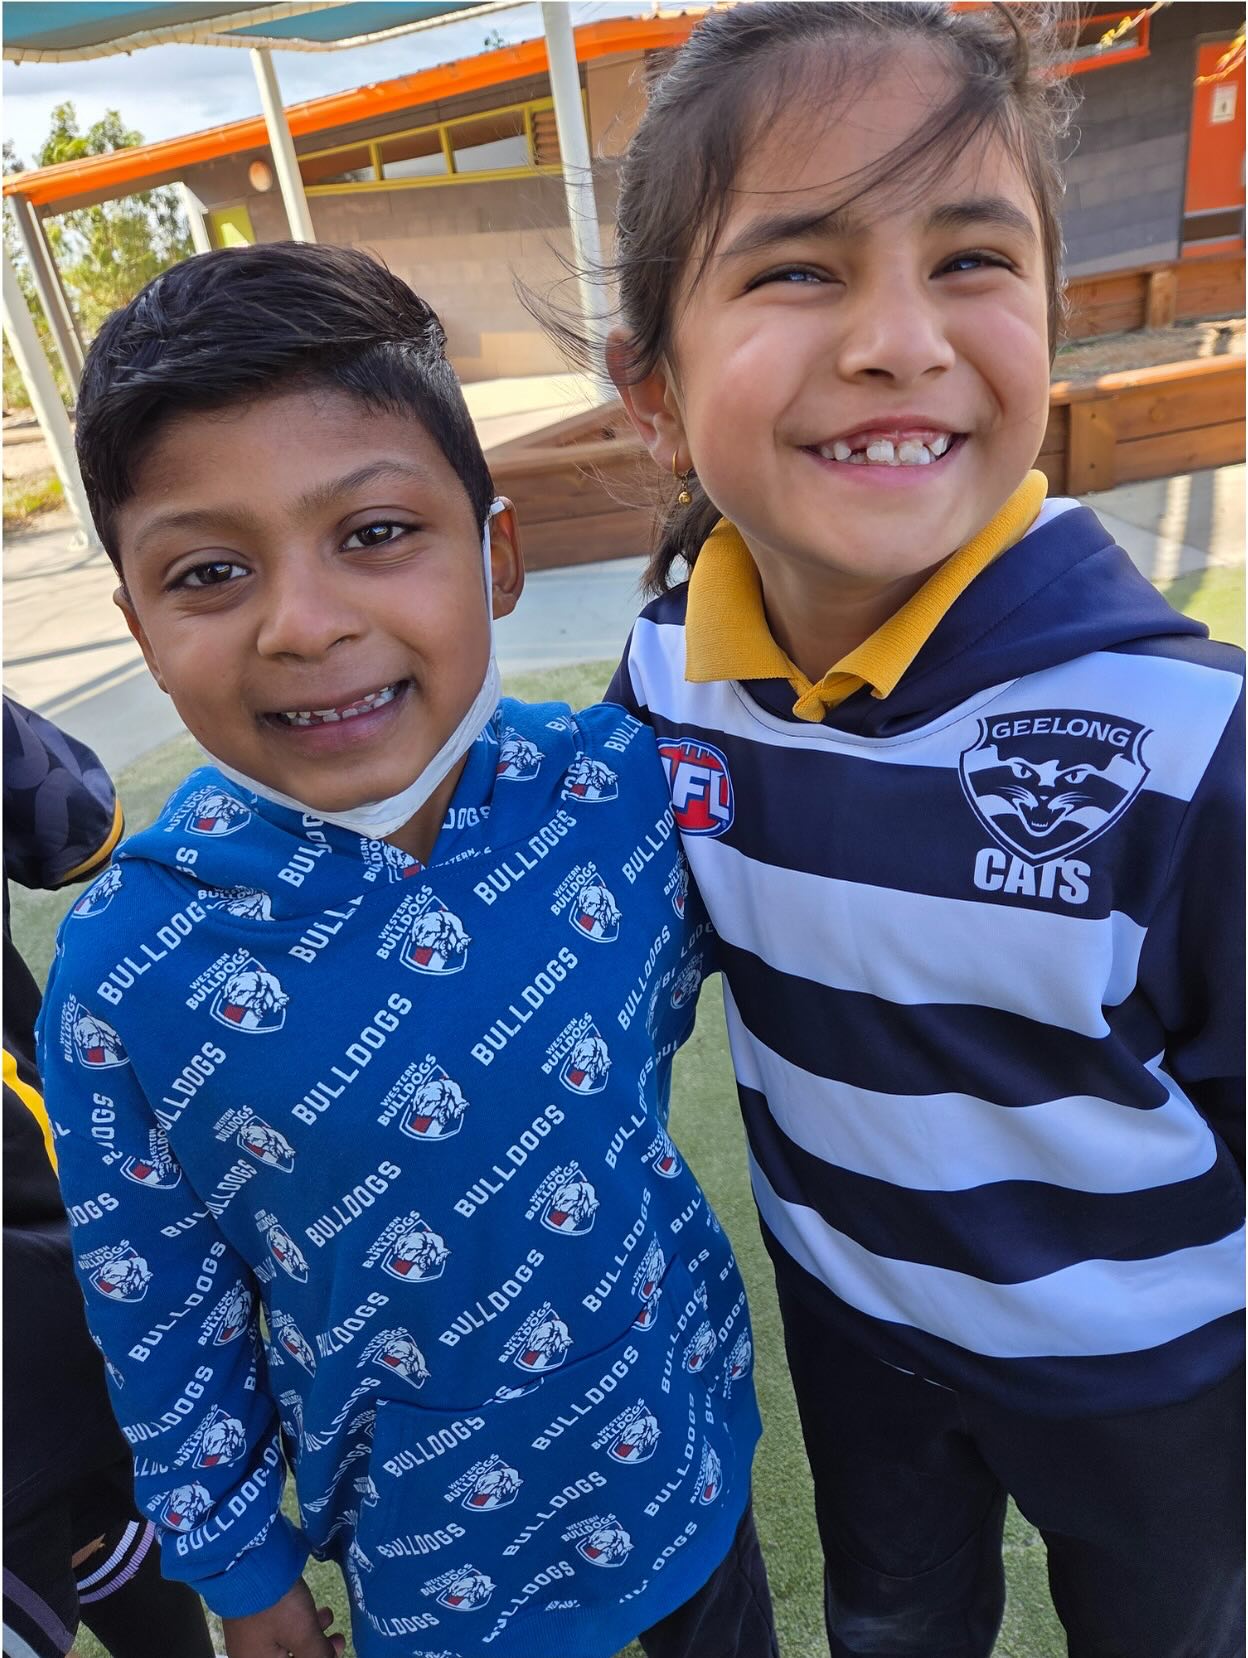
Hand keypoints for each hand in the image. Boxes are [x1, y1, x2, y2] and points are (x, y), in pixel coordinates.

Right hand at [222, 1579, 344, 1657]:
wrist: (247, 1562)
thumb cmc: (276, 1605)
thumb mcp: (303, 1634)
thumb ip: (318, 1655)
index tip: (335, 1652)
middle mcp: (251, 1653)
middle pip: (289, 1657)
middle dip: (316, 1649)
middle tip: (338, 1639)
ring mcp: (250, 1633)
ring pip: (286, 1642)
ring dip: (311, 1633)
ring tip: (328, 1618)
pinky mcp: (253, 1613)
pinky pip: (279, 1626)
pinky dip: (299, 1622)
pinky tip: (315, 1610)